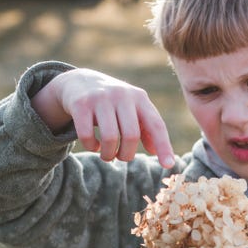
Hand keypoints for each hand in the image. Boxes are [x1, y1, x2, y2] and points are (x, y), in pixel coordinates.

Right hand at [33, 68, 174, 167]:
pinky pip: (87, 135)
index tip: (168, 165)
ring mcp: (100, 98)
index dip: (164, 146)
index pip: (156, 124)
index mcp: (139, 97)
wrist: (79, 82)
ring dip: (108, 154)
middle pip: (131, 136)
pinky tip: (93, 145)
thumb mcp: (131, 110)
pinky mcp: (81, 104)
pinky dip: (91, 147)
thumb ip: (145, 129)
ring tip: (107, 155)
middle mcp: (122, 95)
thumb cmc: (112, 103)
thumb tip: (155, 152)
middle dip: (126, 154)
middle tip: (121, 157)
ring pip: (110, 138)